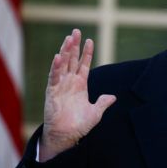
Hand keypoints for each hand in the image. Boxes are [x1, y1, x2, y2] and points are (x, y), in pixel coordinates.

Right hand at [39, 29, 115, 161]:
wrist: (67, 136)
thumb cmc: (79, 125)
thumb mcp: (95, 112)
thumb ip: (103, 103)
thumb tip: (113, 97)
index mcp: (80, 84)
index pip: (84, 64)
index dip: (87, 53)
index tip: (90, 40)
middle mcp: (70, 82)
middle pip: (72, 60)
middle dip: (74, 45)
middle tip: (76, 31)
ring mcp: (61, 85)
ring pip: (63, 64)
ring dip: (66, 51)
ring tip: (69, 38)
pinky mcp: (52, 91)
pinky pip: (54, 76)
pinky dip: (56, 67)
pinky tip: (59, 56)